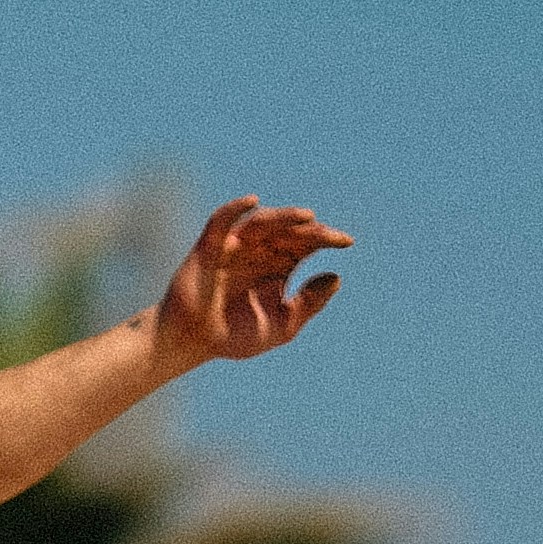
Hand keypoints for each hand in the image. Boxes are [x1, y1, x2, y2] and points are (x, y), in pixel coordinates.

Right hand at [148, 199, 349, 372]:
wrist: (195, 343)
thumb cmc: (235, 335)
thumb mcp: (282, 325)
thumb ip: (308, 304)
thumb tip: (336, 276)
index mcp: (279, 265)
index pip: (307, 243)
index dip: (327, 238)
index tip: (347, 242)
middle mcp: (260, 250)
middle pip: (289, 230)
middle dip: (310, 231)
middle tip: (329, 235)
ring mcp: (236, 245)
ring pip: (262, 222)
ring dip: (284, 217)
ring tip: (307, 217)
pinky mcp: (210, 246)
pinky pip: (222, 220)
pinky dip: (235, 208)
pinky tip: (252, 201)